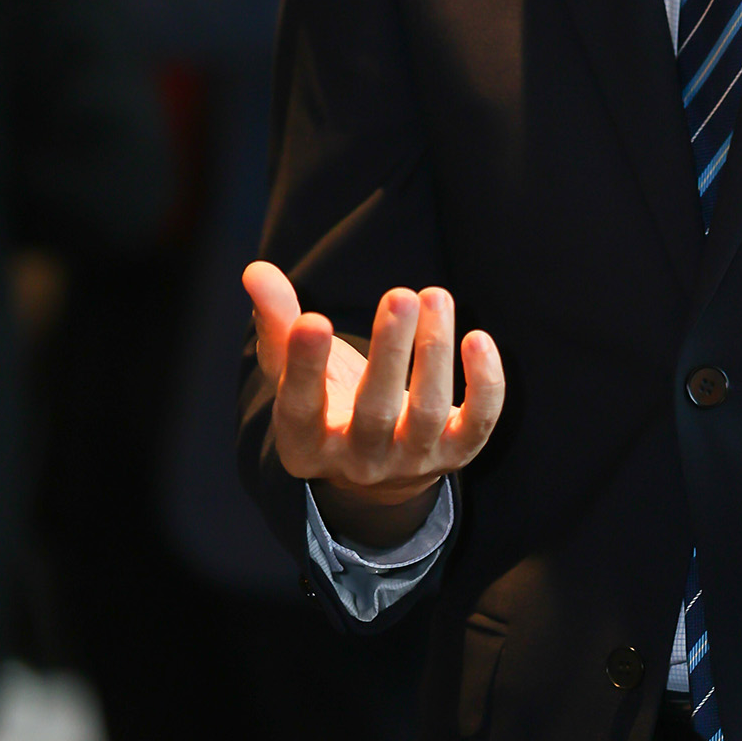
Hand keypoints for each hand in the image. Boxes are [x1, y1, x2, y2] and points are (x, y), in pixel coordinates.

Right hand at [242, 263, 504, 542]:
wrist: (377, 470)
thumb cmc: (329, 404)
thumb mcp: (294, 372)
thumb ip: (278, 322)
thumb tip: (255, 270)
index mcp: (306, 444)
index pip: (301, 407)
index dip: (305, 367)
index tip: (314, 318)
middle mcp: (359, 461)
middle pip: (375, 411)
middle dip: (390, 352)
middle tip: (400, 295)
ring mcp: (411, 462)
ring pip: (428, 412)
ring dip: (436, 353)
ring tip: (435, 296)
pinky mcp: (456, 455)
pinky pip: (479, 424)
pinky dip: (486, 385)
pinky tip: (478, 338)